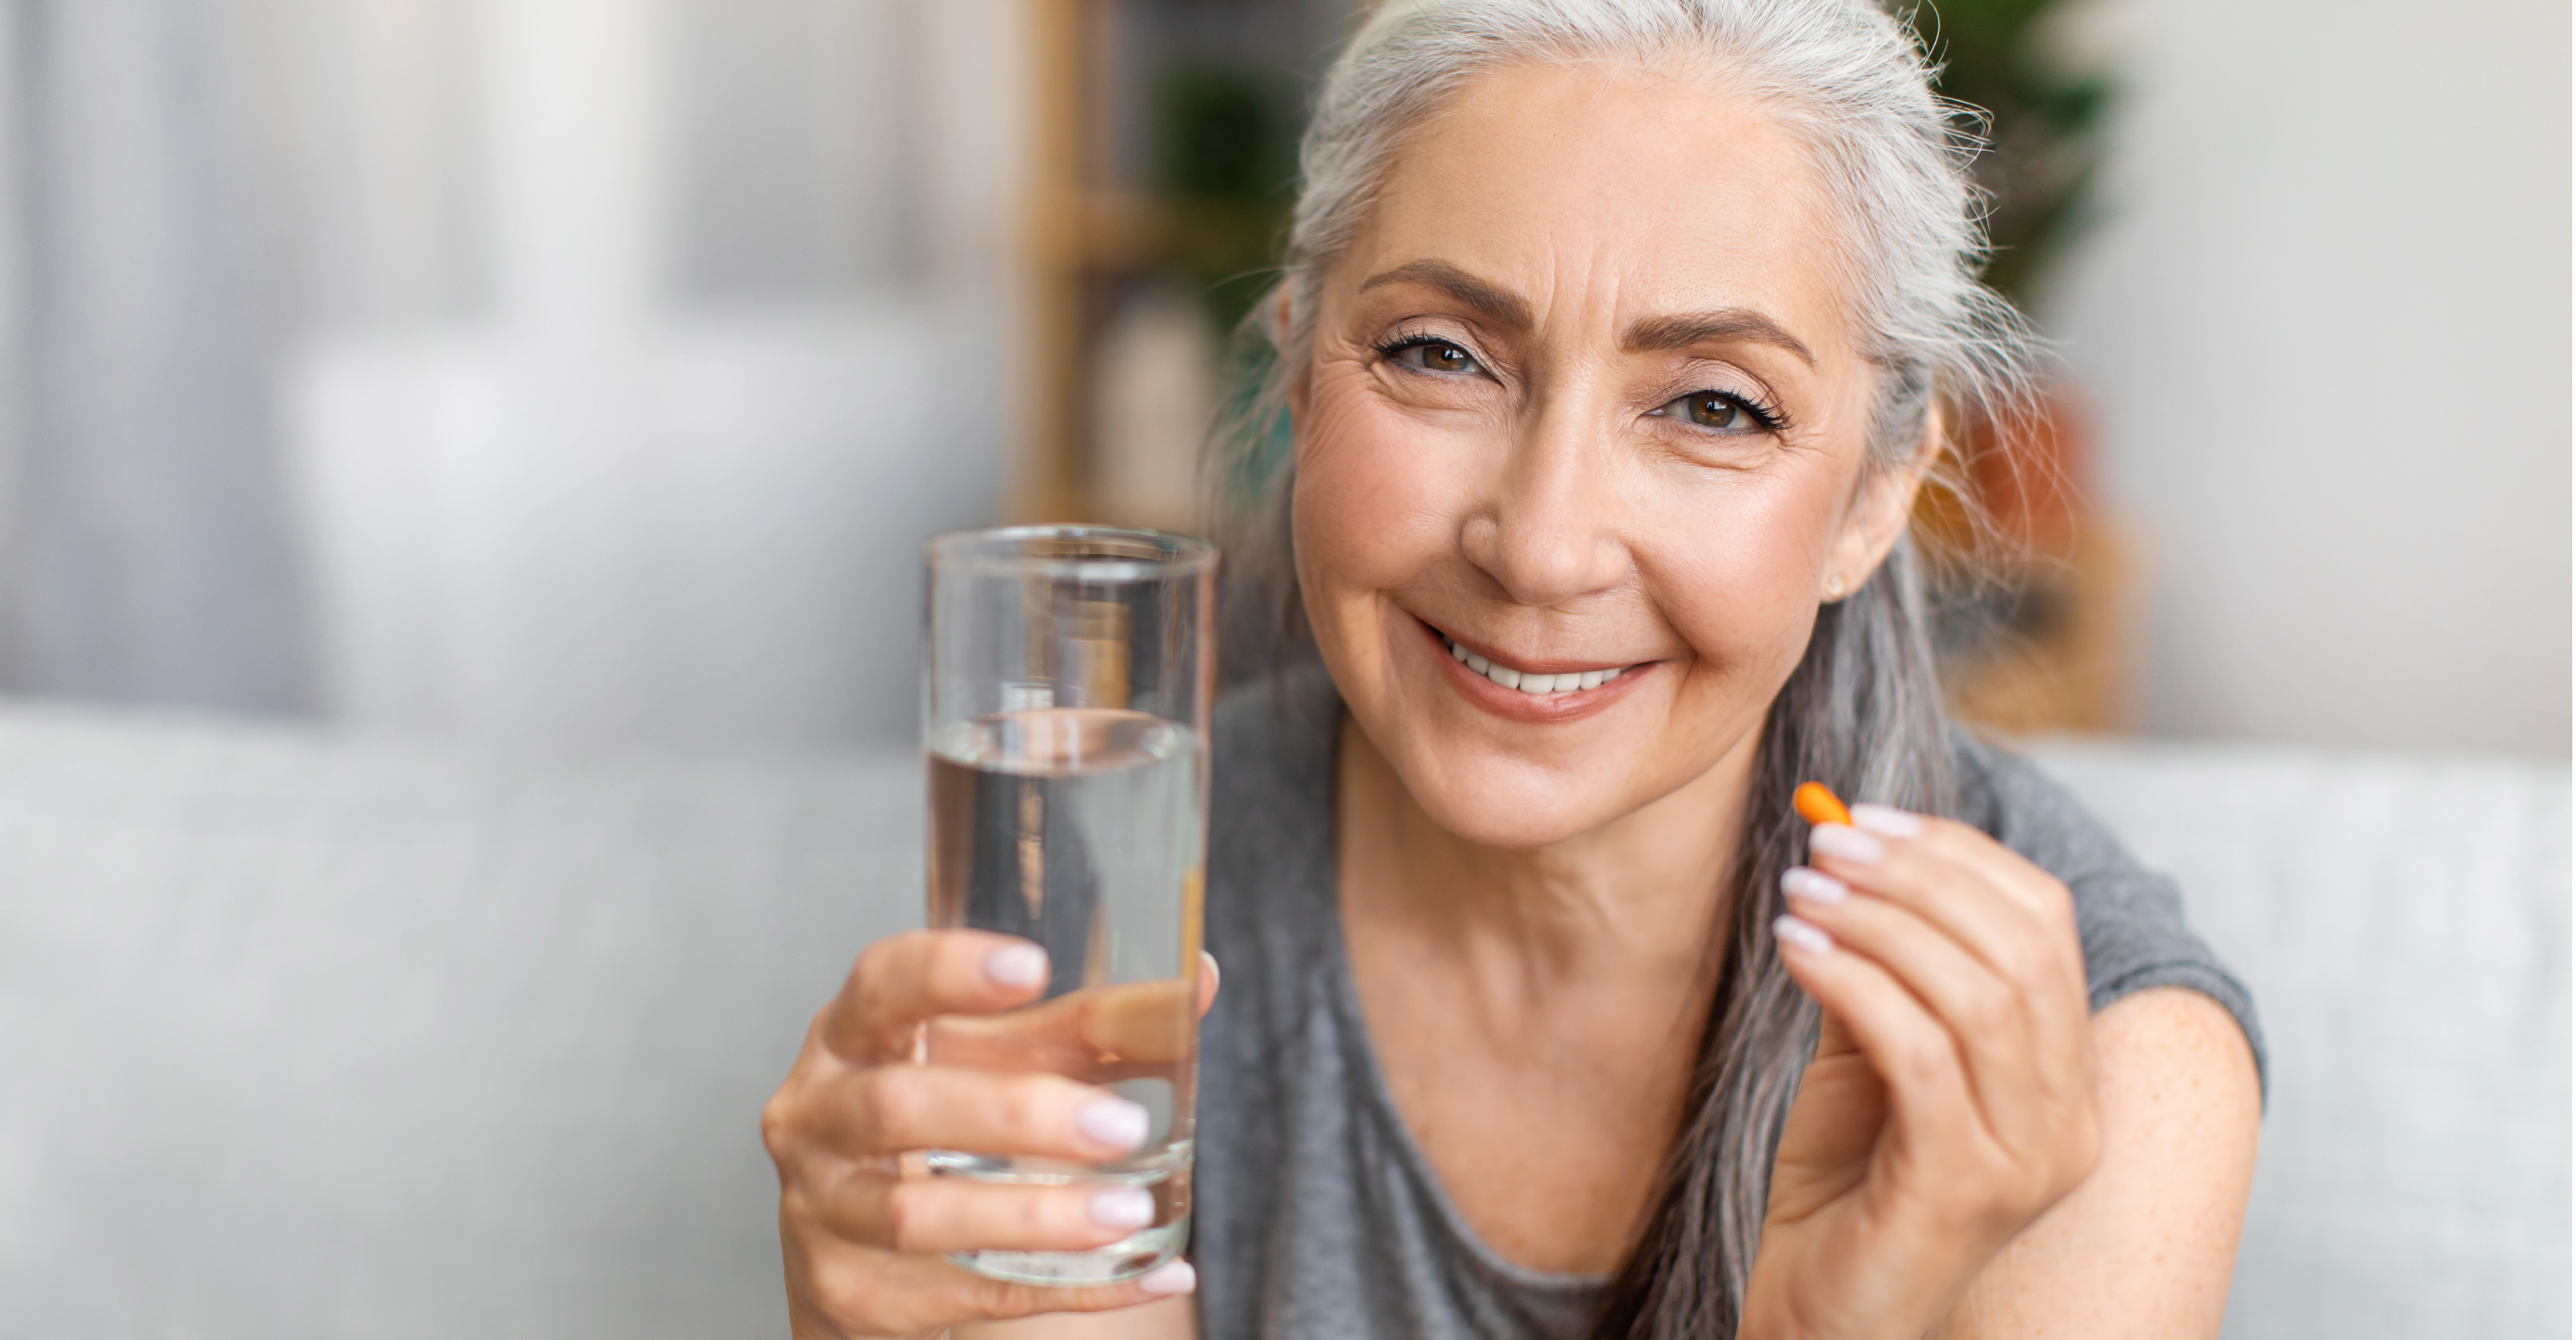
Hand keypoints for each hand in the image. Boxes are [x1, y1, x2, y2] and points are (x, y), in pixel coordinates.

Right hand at [761, 930, 1215, 1338]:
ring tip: (1130, 1211)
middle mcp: (816, 1116)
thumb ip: (1087, 1025)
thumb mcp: (997, 1061)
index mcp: (849, 1035)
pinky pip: (966, 1294)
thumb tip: (1194, 983)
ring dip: (1035, 1216)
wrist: (863, 1246)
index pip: (880, 986)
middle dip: (1015, 1114)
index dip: (947, 972)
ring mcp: (824, 1211)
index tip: (1032, 967)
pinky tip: (1144, 1271)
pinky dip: (1065, 1287)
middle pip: (900, 1106)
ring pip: (918, 1215)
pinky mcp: (854, 1292)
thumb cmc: (938, 1121)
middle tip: (1122, 1124)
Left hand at [1744, 806, 2101, 1338]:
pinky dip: (1855, 984)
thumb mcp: (1868, 1058)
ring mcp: (2027, 1160)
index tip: (1864, 817)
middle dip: (1917, 875)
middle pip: (2022, 948)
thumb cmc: (1842, 1187)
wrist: (1819, 1316)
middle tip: (1826, 841)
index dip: (1958, 855)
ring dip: (1880, 921)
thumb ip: (1880, 969)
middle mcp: (2069, 1120)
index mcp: (2067, 1078)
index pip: (2047, 926)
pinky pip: (1920, 1056)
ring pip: (1980, 994)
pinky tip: (1794, 951)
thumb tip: (1845, 849)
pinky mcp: (1963, 1190)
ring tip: (1801, 891)